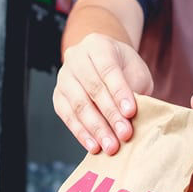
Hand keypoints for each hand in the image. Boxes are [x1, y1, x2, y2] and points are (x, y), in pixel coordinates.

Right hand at [53, 33, 152, 154]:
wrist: (104, 64)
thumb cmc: (124, 69)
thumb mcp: (135, 71)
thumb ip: (134, 88)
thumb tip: (132, 116)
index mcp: (98, 45)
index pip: (108, 69)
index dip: (119, 92)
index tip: (131, 112)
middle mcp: (76, 58)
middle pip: (92, 88)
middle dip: (110, 114)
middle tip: (124, 134)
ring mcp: (63, 76)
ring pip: (78, 104)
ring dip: (96, 128)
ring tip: (111, 146)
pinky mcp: (57, 96)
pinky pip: (67, 115)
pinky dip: (81, 133)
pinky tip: (94, 146)